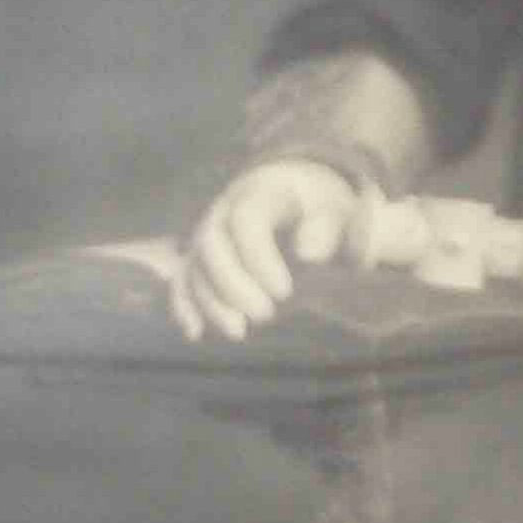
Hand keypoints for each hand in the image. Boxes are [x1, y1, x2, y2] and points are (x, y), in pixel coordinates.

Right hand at [169, 160, 358, 341]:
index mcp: (263, 190)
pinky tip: (196, 333)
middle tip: (266, 314)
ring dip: (211, 301)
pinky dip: (184, 304)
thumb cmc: (326, 214)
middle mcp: (227, 208)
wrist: (304, 201)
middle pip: (211, 241)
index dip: (258, 257)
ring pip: (194, 264)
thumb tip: (308, 255)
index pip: (246, 218)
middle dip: (232, 282)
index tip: (285, 292)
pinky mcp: (200, 257)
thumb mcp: (341, 217)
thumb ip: (336, 232)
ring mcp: (210, 232)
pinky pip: (182, 278)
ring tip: (239, 331)